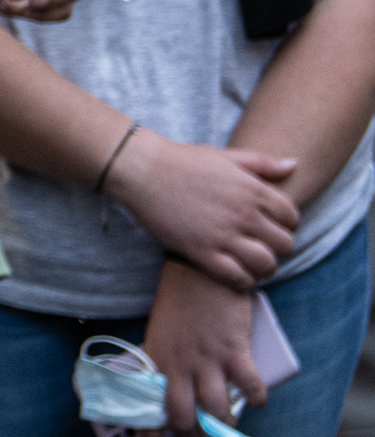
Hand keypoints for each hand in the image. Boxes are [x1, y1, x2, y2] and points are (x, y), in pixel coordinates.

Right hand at [107, 126, 299, 290]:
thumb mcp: (226, 156)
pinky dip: (242, 280)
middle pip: (284, 244)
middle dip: (278, 247)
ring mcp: (223, 234)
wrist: (142, 170)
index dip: (286, 224)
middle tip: (262, 246)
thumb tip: (294, 164)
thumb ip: (263, 162)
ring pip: (265, 264)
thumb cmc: (183, 161)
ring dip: (264, 267)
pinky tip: (234, 272)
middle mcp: (244, 214)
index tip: (271, 226)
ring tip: (252, 263)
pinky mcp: (201, 251)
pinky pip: (237, 277)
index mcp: (253, 190)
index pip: (291, 217)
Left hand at [138, 258, 268, 436]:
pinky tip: (258, 399)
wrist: (199, 270)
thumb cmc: (180, 303)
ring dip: (226, 424)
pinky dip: (257, 398)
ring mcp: (205, 358)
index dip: (148, 436)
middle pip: (183, 416)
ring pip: (216, 409)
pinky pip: (249, 385)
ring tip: (231, 423)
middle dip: (194, 435)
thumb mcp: (161, 334)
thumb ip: (168, 362)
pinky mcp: (233, 349)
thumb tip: (182, 394)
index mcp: (154, 360)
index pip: (145, 406)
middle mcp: (177, 364)